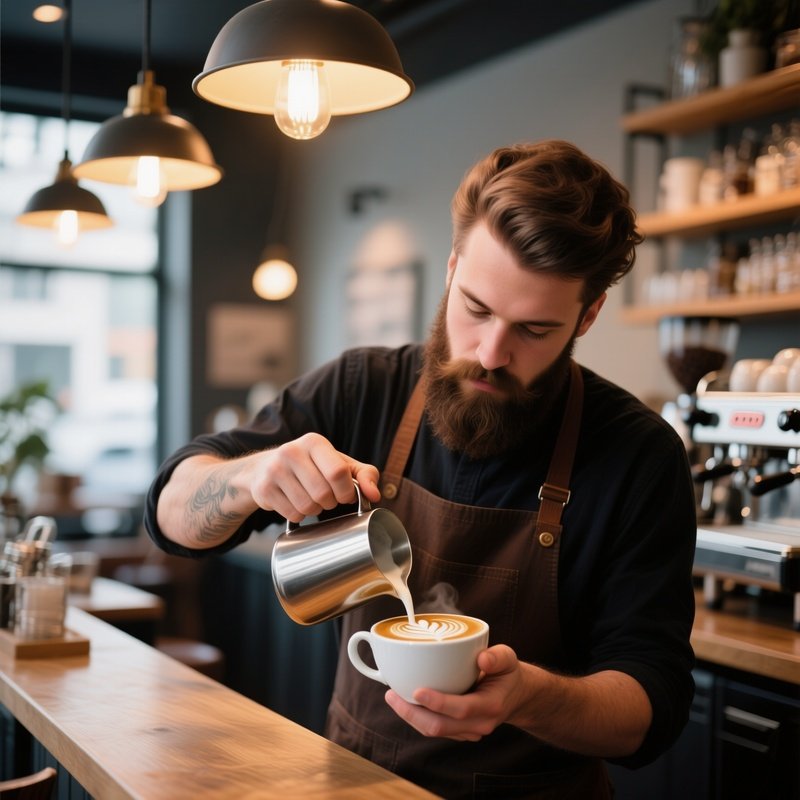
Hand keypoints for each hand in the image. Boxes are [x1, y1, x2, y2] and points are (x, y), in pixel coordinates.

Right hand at [250, 432, 380, 521]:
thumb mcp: (339, 463)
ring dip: (314, 510)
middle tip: (326, 498)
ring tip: (310, 498)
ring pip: (307, 506)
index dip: (346, 491)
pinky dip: (299, 515)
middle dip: (330, 502)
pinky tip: (294, 502)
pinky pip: (292, 514)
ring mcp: (275, 470)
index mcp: (314, 442)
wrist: (263, 469)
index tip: (345, 495)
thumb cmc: (310, 466)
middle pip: (323, 493)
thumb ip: (364, 475)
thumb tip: (375, 495)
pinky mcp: (263, 489)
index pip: (338, 472)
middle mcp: (292, 451)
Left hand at [384, 645, 522, 741]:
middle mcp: (479, 724)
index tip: (416, 690)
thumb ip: (498, 657)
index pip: (461, 709)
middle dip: (411, 713)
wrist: (516, 696)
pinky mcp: (460, 731)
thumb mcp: (508, 659)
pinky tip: (405, 701)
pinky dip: (418, 717)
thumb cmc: (507, 673)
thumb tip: (482, 658)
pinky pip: (435, 728)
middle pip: (439, 726)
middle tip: (391, 694)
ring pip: (434, 730)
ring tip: (392, 696)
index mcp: (490, 705)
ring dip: (411, 716)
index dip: (437, 702)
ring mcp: (468, 731)